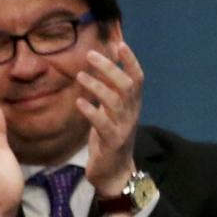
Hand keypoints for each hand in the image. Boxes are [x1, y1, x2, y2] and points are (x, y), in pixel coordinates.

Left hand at [75, 30, 145, 194]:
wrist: (115, 173)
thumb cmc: (110, 138)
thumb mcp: (110, 111)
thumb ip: (108, 91)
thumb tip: (101, 65)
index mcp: (132, 104)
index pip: (137, 78)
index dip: (130, 60)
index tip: (119, 43)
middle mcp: (131, 113)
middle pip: (126, 85)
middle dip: (109, 68)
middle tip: (90, 55)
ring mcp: (123, 127)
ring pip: (114, 102)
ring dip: (97, 86)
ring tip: (79, 76)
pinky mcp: (112, 142)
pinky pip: (102, 124)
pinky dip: (91, 111)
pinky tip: (79, 102)